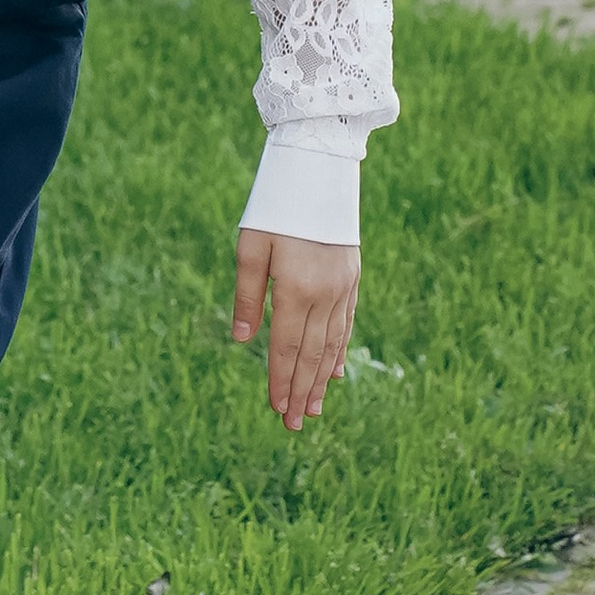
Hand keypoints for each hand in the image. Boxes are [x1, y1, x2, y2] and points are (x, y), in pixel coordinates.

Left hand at [232, 226, 359, 431]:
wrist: (318, 169)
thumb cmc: (275, 207)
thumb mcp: (250, 247)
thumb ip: (247, 296)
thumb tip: (242, 341)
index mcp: (296, 290)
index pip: (286, 348)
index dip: (281, 381)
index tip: (277, 410)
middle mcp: (324, 295)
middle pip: (311, 355)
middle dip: (301, 392)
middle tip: (295, 425)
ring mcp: (342, 287)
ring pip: (331, 344)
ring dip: (321, 379)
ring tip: (315, 409)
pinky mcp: (352, 277)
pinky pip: (346, 323)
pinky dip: (339, 350)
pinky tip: (335, 371)